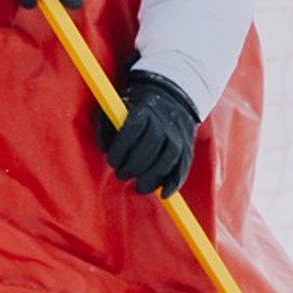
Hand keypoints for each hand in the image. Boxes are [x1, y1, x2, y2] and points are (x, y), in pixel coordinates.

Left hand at [96, 67, 198, 197]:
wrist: (169, 98)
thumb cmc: (133, 109)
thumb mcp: (115, 109)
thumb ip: (106, 127)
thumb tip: (105, 149)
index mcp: (143, 109)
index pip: (134, 128)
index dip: (121, 148)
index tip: (111, 161)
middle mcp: (164, 121)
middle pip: (153, 144)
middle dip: (135, 165)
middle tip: (122, 175)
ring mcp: (178, 135)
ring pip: (169, 158)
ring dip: (153, 177)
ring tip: (139, 188)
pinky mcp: (187, 147)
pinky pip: (183, 167)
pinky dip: (174, 182)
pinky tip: (164, 194)